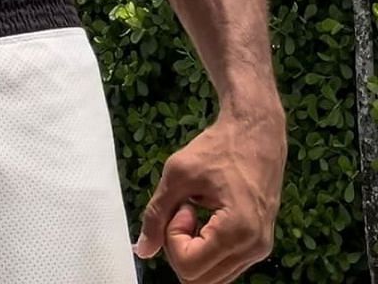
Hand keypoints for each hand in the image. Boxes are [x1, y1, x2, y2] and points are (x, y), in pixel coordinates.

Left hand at [134, 109, 284, 283]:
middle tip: (184, 211)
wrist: (257, 134)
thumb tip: (142, 250)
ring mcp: (259, 250)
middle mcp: (254, 248)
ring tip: (196, 213)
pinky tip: (206, 219)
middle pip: (200, 279)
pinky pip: (224, 264)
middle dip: (181, 250)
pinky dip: (206, 249)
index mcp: (238, 232)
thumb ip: (156, 214)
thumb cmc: (218, 149)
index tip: (181, 207)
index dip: (172, 240)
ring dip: (193, 251)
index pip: (189, 267)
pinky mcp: (258, 245)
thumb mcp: (177, 175)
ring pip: (212, 276)